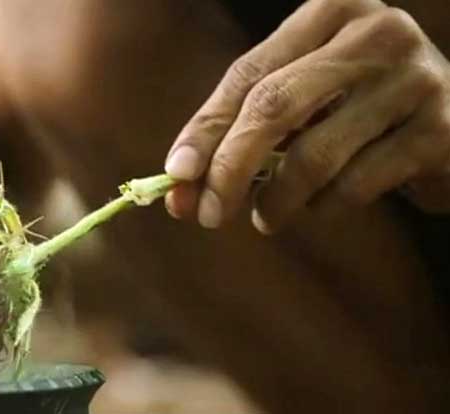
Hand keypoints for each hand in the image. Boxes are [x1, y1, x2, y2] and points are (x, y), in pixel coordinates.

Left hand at [164, 0, 449, 232]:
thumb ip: (243, 131)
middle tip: (208, 214)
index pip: (248, 74)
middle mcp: (375, 34)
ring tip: (267, 217)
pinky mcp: (440, 131)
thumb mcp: (303, 100)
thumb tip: (179, 185)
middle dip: (230, 169)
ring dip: (277, 200)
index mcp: (330, 13)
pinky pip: (355, 186)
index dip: (205, 128)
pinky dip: (323, 208)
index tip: (177, 174)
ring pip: (314, 156)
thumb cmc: (358, 109)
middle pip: (274, 106)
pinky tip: (319, 207)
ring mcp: (414, 80)